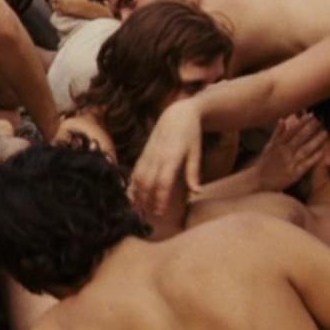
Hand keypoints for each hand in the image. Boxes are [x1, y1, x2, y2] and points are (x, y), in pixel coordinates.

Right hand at [129, 101, 204, 215]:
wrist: (177, 113)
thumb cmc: (191, 134)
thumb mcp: (196, 152)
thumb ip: (193, 172)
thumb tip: (197, 192)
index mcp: (171, 157)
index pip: (162, 182)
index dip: (160, 198)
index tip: (160, 212)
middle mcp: (156, 156)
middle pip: (147, 183)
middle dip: (147, 200)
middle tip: (150, 215)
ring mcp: (148, 153)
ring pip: (138, 177)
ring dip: (138, 193)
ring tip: (140, 208)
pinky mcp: (144, 152)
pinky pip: (135, 170)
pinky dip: (133, 183)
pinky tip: (133, 193)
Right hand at [253, 113, 327, 191]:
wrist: (258, 181)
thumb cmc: (265, 163)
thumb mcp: (269, 146)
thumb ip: (277, 133)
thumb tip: (283, 119)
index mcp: (278, 145)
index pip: (292, 130)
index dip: (302, 122)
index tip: (311, 115)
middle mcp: (284, 152)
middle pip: (299, 138)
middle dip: (311, 128)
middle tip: (321, 121)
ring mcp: (290, 163)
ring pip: (305, 149)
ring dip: (315, 141)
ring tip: (325, 133)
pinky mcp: (294, 174)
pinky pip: (306, 164)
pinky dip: (314, 158)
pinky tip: (323, 151)